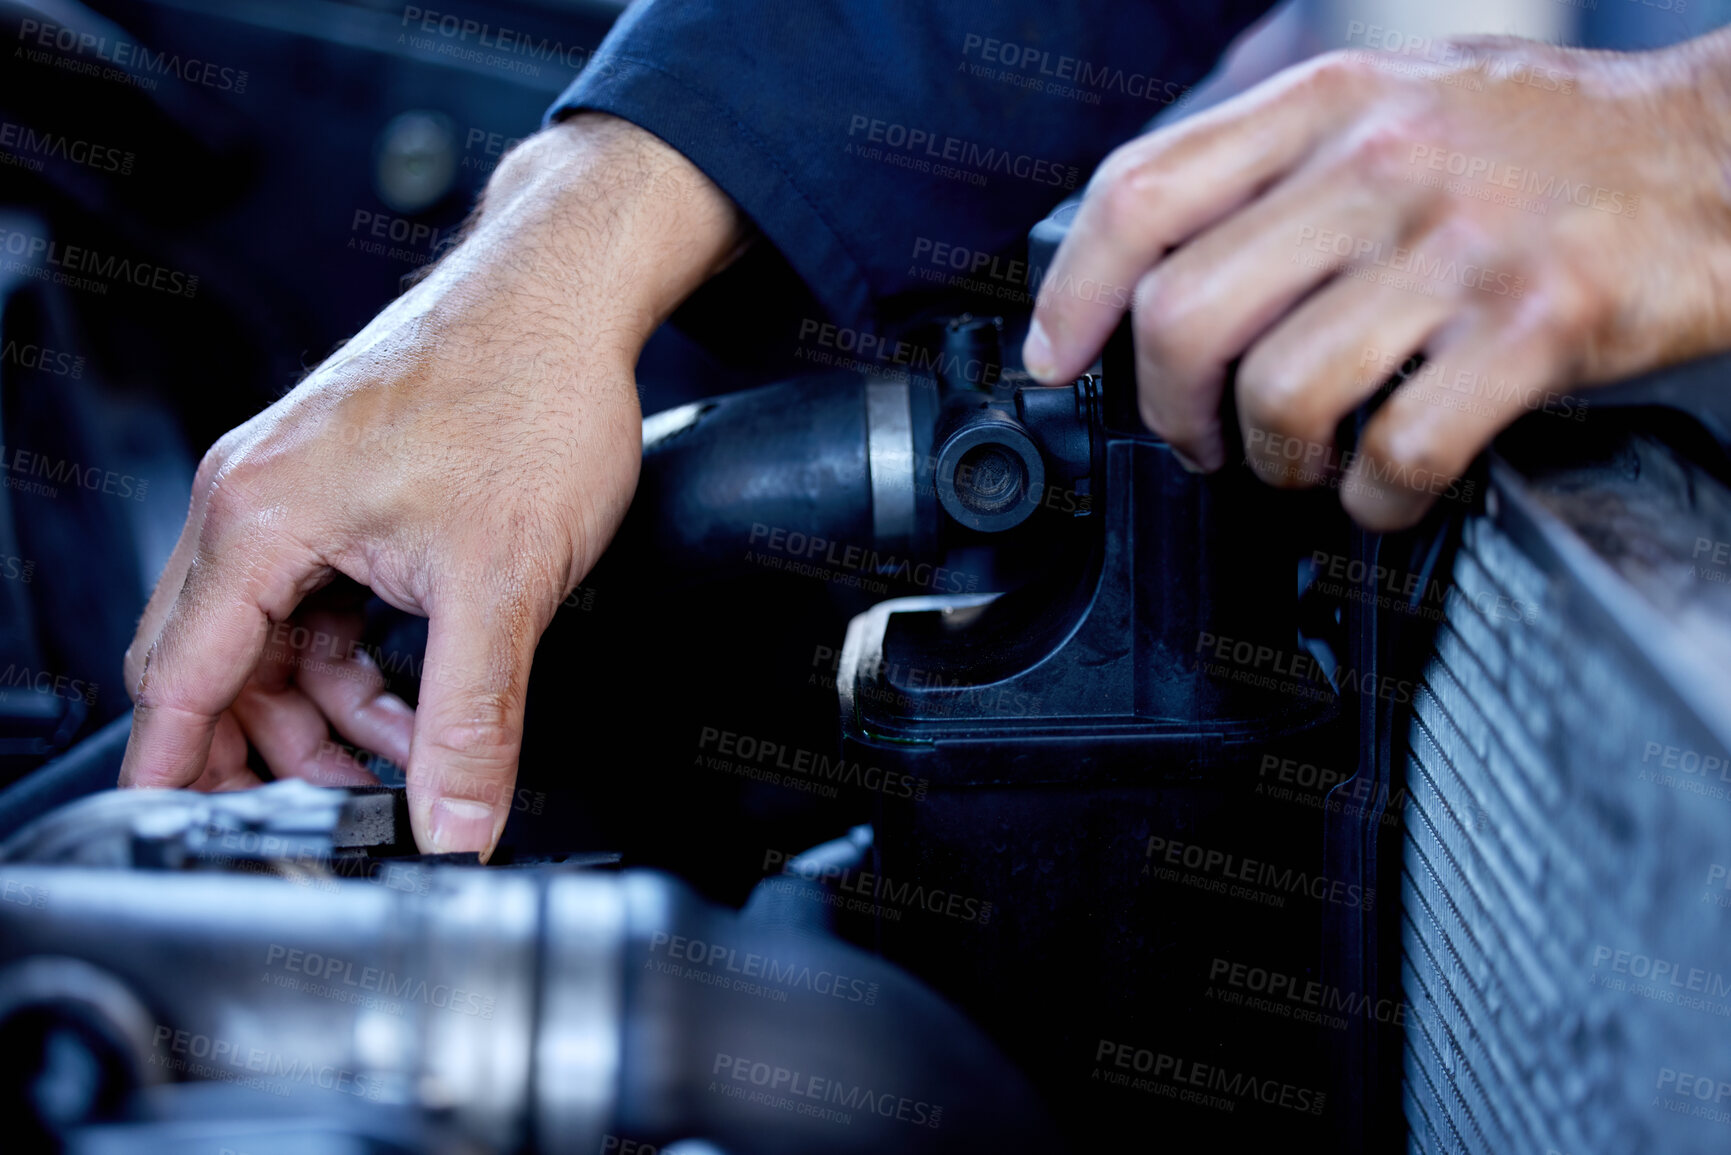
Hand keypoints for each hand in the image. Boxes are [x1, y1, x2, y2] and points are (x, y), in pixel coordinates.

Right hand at [120, 113, 745, 858]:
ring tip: (420, 744)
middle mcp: (254, 498)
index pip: (180, 679)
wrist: (568, 294)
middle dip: (274, 750)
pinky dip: (359, 659)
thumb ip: (470, 721)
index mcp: (259, 516)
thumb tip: (453, 827)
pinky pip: (317, 604)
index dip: (178, 772)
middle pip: (216, 667)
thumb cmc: (528, 392)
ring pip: (275, 642)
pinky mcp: (342, 488)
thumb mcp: (503, 584)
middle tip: (344, 809)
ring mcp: (296, 490)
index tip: (185, 838)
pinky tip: (422, 688)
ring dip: (333, 711)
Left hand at [1024, 32, 1730, 527]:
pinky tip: (1383, 489)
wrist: (1720, 151)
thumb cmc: (1544, 143)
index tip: (1055, 359)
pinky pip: (1399, 452)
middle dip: (1166, 407)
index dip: (1072, 294)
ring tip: (1296, 460)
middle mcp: (1382, 166)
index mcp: (1329, 105)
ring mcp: (1460, 247)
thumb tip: (1156, 264)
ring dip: (1270, 459)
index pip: (1141, 194)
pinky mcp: (1538, 327)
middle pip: (1186, 313)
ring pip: (1282, 393)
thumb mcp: (1396, 104)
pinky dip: (1372, 500)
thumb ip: (1277, 166)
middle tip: (1194, 436)